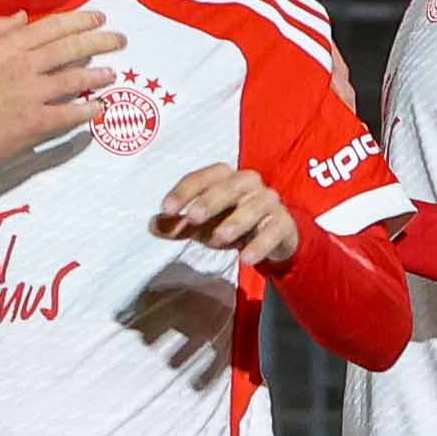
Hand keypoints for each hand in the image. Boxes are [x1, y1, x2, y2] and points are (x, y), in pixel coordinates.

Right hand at [0, 8, 125, 175]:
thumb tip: (23, 16)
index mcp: (5, 48)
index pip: (51, 27)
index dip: (79, 21)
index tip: (98, 19)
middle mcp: (22, 67)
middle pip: (69, 48)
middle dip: (100, 40)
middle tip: (119, 40)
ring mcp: (30, 95)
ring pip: (75, 79)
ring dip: (98, 75)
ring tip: (112, 73)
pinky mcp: (36, 124)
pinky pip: (70, 114)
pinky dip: (89, 110)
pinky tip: (100, 107)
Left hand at [152, 163, 302, 268]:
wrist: (274, 237)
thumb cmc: (233, 223)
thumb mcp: (203, 225)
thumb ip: (179, 225)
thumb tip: (152, 225)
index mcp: (227, 178)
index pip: (205, 177)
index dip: (184, 191)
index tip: (166, 210)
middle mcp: (250, 184)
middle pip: (232, 185)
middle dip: (211, 200)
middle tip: (193, 218)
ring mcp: (270, 202)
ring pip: (256, 205)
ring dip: (236, 221)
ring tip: (218, 239)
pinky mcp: (284, 224)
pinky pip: (274, 230)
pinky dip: (260, 244)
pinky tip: (246, 259)